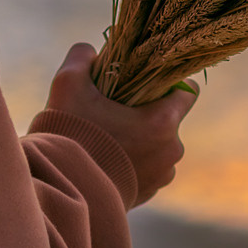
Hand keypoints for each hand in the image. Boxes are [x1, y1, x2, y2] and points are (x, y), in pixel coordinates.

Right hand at [44, 43, 197, 205]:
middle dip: (144, 113)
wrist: (59, 193)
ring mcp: (159, 178)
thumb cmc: (69, 136)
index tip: (144, 82)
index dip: (168, 82)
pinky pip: (145, 170)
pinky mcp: (145, 196)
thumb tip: (90, 51)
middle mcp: (170, 152)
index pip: (188, 92)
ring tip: (105, 138)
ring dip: (138, 140)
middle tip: (113, 111)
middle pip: (167, 120)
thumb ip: (82, 57)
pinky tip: (103, 159)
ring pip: (156, 147)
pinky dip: (130, 163)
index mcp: (163, 123)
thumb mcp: (68, 84)